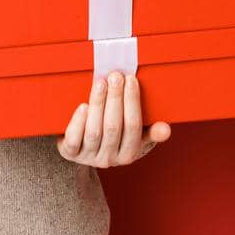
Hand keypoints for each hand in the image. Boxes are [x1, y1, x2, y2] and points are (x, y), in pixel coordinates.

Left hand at [56, 71, 170, 167]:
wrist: (81, 153)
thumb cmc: (112, 138)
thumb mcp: (134, 138)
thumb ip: (150, 132)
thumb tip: (165, 129)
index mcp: (130, 154)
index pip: (133, 126)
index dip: (132, 102)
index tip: (130, 80)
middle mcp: (110, 159)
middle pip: (114, 127)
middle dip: (115, 98)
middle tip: (115, 76)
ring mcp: (89, 157)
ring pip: (94, 131)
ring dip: (98, 104)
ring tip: (100, 84)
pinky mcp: (70, 153)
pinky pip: (73, 139)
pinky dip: (78, 122)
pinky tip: (83, 106)